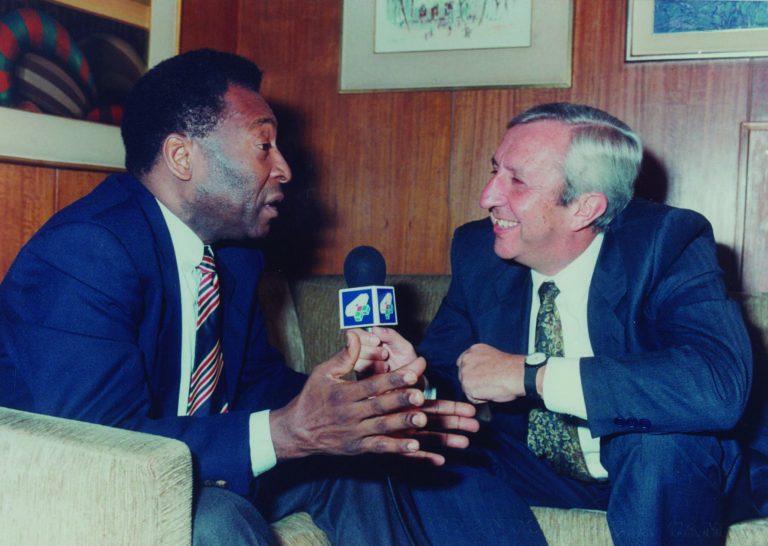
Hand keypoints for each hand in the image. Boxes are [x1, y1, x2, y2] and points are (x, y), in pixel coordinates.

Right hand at [270, 331, 477, 464]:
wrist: (296, 432)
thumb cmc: (311, 398)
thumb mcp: (322, 373)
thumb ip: (343, 356)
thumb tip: (354, 334)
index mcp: (343, 394)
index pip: (372, 384)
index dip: (393, 378)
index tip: (411, 372)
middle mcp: (349, 414)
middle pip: (380, 405)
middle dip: (401, 399)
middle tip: (421, 394)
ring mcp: (354, 433)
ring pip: (382, 427)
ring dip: (403, 423)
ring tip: (422, 419)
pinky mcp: (357, 447)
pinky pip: (379, 447)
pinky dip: (396, 447)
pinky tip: (414, 445)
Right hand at [354, 327, 418, 376]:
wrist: (412, 381)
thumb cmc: (407, 362)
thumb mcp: (403, 346)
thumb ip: (391, 336)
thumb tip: (376, 329)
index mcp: (371, 340)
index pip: (356, 333)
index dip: (364, 336)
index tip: (377, 341)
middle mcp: (363, 352)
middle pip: (353, 348)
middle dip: (371, 351)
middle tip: (385, 354)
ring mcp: (361, 366)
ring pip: (356, 362)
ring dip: (372, 364)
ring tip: (387, 366)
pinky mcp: (362, 379)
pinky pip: (361, 376)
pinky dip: (373, 374)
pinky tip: (384, 374)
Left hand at [457, 343, 525, 403]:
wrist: (516, 374)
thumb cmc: (510, 367)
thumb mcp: (492, 356)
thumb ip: (480, 361)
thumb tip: (478, 371)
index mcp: (473, 350)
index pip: (462, 362)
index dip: (471, 371)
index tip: (478, 376)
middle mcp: (466, 359)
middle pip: (463, 376)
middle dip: (473, 382)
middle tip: (488, 383)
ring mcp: (465, 373)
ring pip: (467, 387)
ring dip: (477, 391)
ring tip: (491, 387)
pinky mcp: (468, 386)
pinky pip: (472, 398)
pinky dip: (480, 399)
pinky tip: (490, 393)